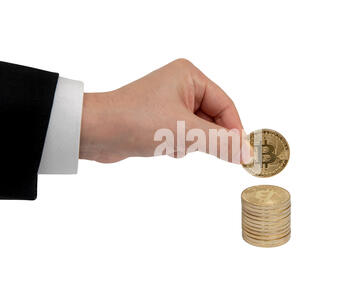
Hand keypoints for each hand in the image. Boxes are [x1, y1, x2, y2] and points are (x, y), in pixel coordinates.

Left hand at [79, 59, 251, 163]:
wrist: (94, 132)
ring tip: (170, 143)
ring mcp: (170, 102)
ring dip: (190, 143)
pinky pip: (184, 135)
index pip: (225, 105)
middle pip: (213, 118)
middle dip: (205, 137)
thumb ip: (220, 142)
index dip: (234, 130)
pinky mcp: (160, 119)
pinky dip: (178, 145)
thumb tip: (247, 154)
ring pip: (199, 129)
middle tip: (197, 147)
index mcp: (189, 76)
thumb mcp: (184, 131)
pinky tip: (161, 147)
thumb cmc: (137, 121)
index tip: (241, 154)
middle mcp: (181, 85)